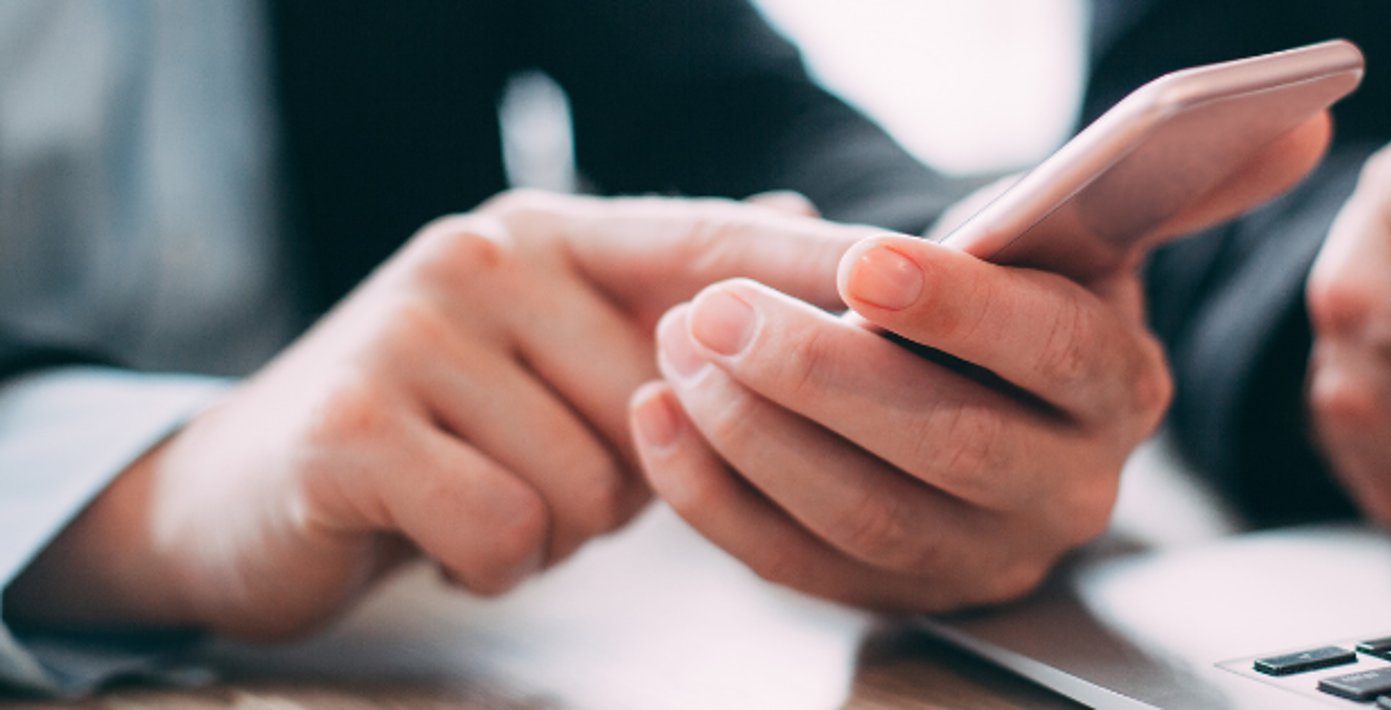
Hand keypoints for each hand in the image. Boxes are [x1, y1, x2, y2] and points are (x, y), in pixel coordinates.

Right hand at [4, 191, 881, 638]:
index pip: (718, 245)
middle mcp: (490, 255)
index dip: (826, 267)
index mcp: (556, 234)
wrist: (249, 492)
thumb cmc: (443, 430)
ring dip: (562, 525)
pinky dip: (495, 560)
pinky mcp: (361, 425)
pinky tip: (444, 531)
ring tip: (488, 490)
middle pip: (671, 404)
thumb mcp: (560, 352)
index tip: (928, 280)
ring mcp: (418, 329)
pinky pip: (516, 529)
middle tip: (541, 464)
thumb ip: (671, 299)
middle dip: (633, 474)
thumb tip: (799, 221)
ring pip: (600, 479)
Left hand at [626, 115, 1332, 611]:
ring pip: (865, 517)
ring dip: (756, 435)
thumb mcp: (1089, 232)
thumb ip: (1179, 174)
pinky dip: (717, 498)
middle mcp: (1067, 491)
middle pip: (948, 449)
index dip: (959, 309)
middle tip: (721, 310)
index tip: (864, 259)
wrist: (980, 390)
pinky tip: (663, 421)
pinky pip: (799, 566)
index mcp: (1119, 391)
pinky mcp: (897, 595)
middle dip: (823, 378)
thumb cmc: (1020, 297)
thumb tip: (1297, 115)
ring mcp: (980, 557)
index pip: (1052, 355)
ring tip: (682, 348)